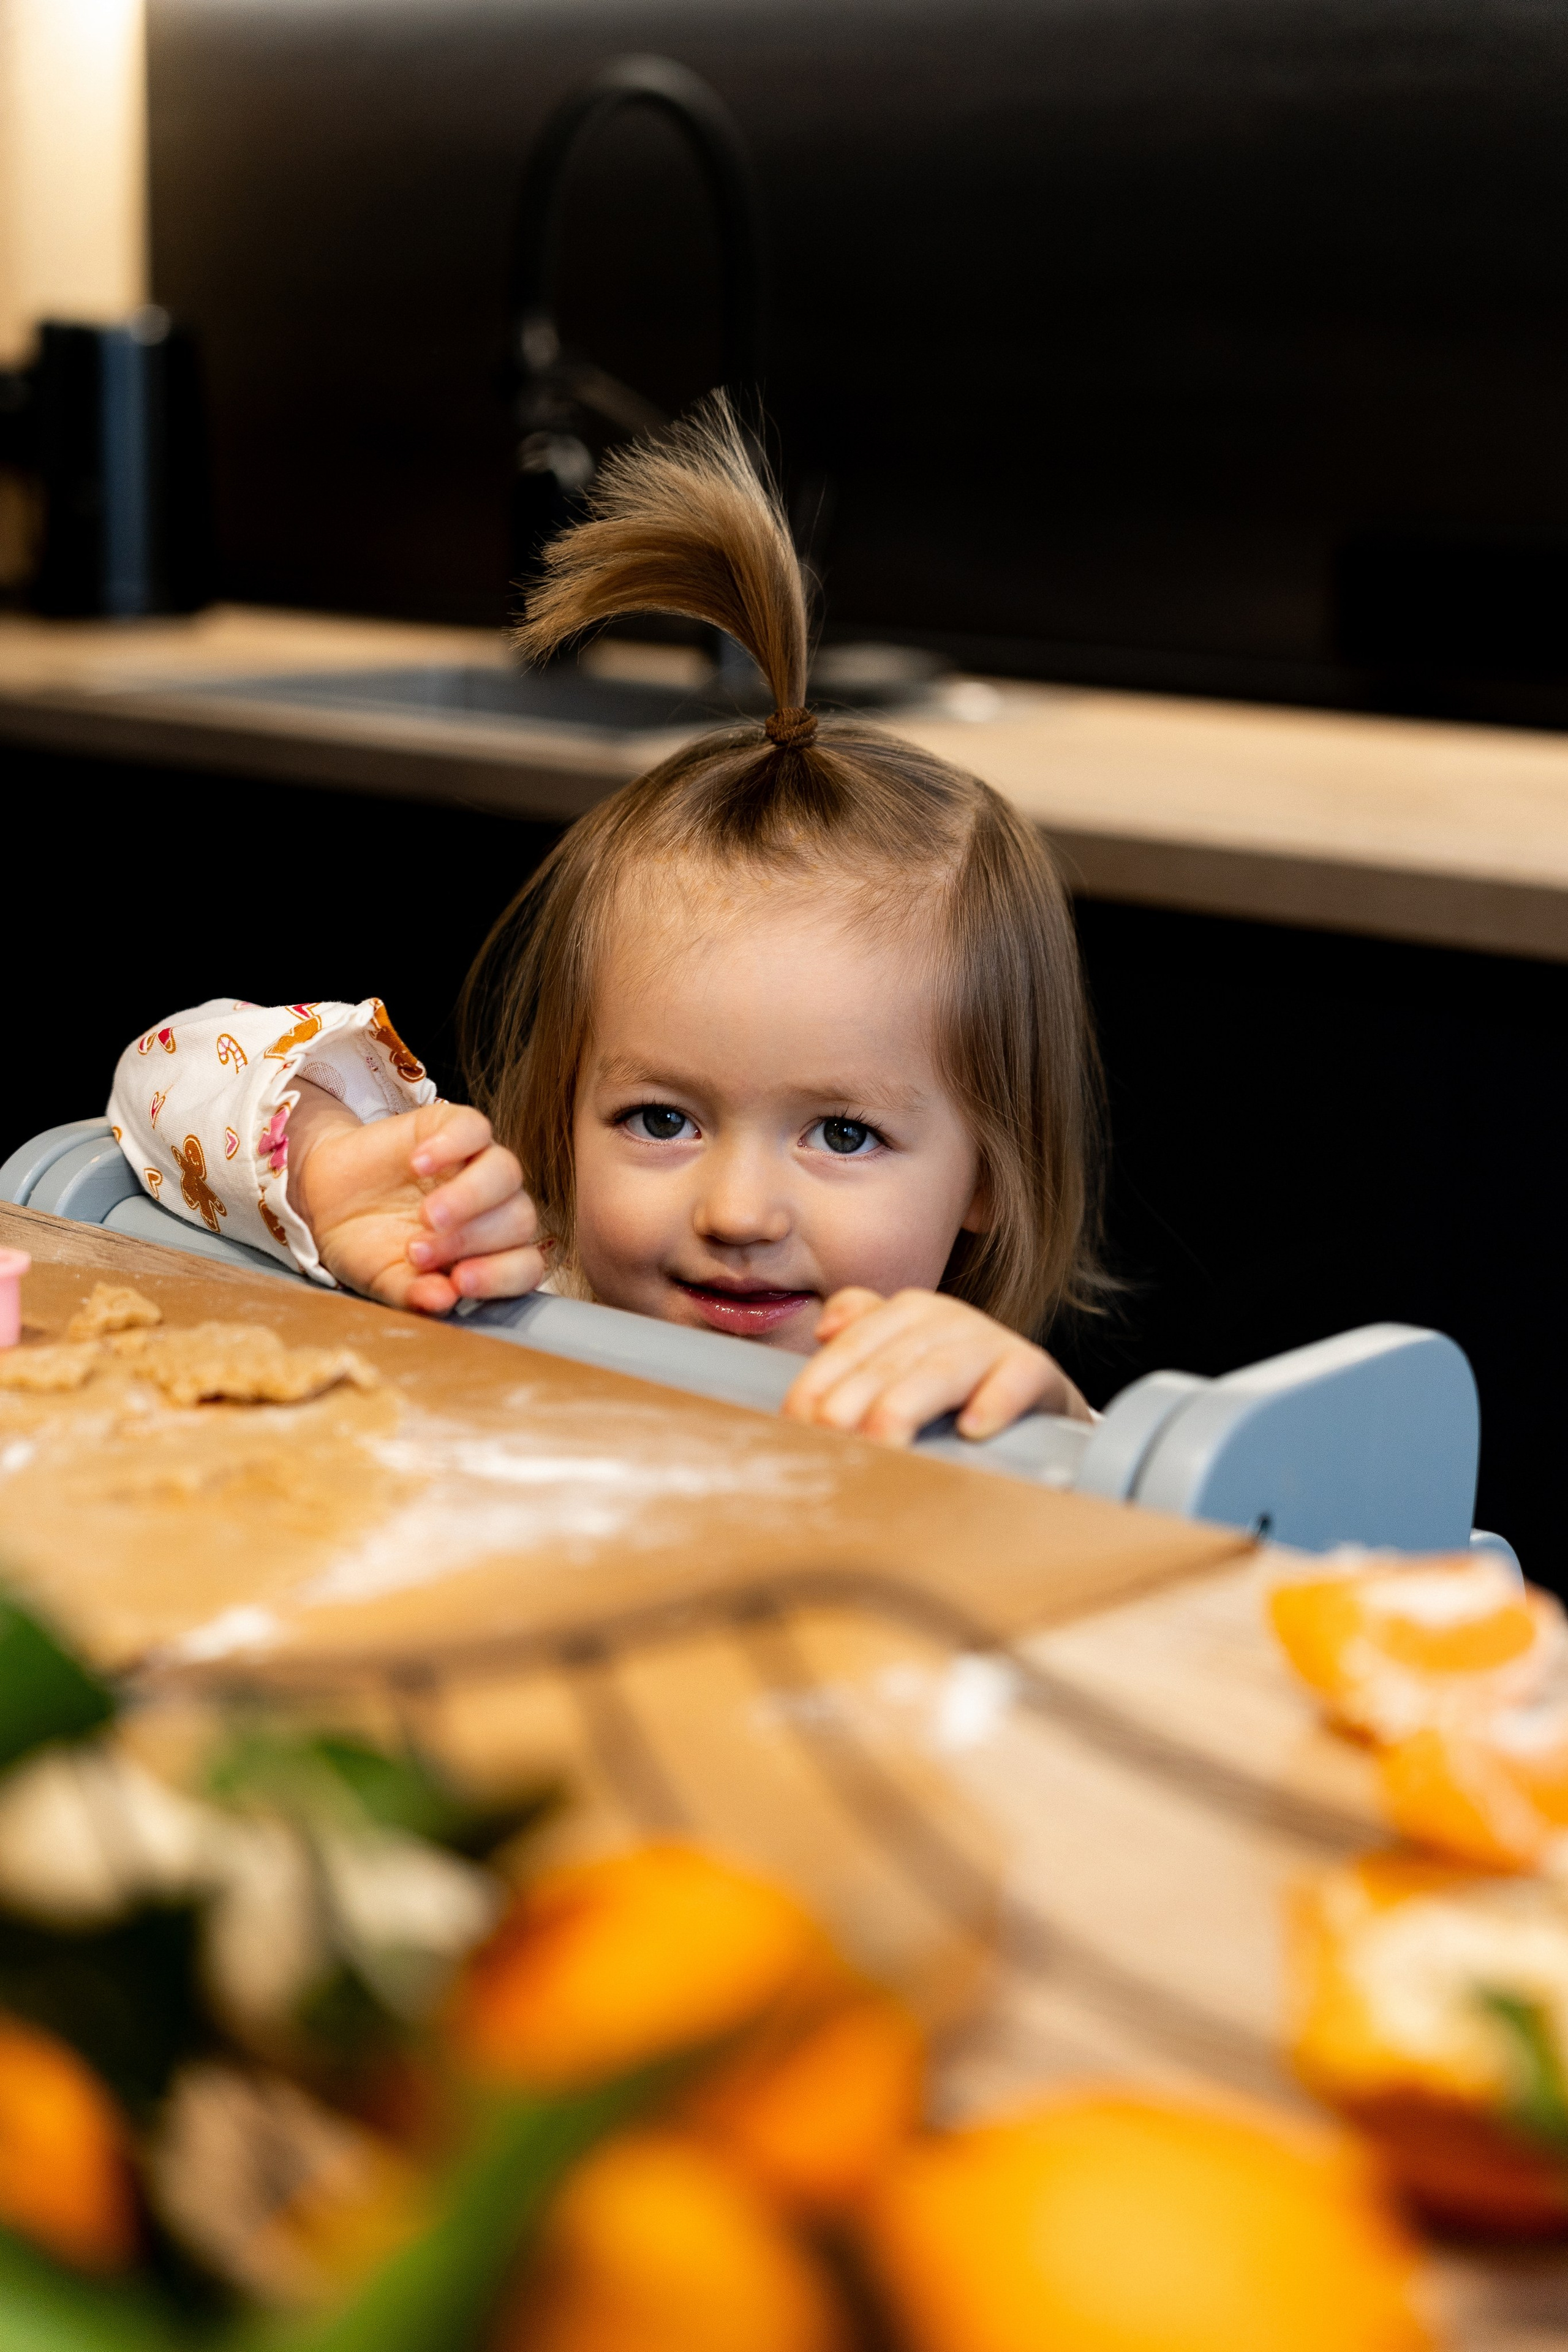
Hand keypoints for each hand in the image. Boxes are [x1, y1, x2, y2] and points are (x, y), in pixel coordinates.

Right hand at [285, 1081, 545, 1313]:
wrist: (325, 1201)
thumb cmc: (366, 1245)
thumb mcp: (384, 1280)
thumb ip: (415, 1294)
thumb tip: (443, 1300)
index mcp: (489, 1252)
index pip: (525, 1265)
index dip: (501, 1275)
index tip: (460, 1282)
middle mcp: (495, 1208)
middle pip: (518, 1218)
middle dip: (470, 1240)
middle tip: (419, 1252)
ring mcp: (477, 1164)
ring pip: (506, 1171)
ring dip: (469, 1198)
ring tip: (426, 1217)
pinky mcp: (453, 1127)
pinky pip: (474, 1128)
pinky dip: (451, 1145)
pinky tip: (417, 1164)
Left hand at [781, 1286, 1091, 1446]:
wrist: (1034, 1400)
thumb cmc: (953, 1387)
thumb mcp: (901, 1360)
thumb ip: (858, 1340)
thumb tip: (824, 1329)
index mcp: (904, 1313)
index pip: (849, 1348)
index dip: (817, 1387)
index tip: (795, 1428)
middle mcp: (945, 1318)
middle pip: (887, 1362)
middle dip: (853, 1403)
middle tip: (831, 1441)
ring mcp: (989, 1341)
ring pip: (941, 1371)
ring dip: (908, 1406)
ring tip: (885, 1443)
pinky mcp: (1032, 1367)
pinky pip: (1014, 1379)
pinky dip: (995, 1402)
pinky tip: (973, 1428)